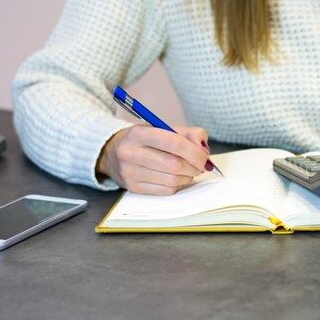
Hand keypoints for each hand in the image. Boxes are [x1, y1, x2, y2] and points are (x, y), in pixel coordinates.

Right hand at [96, 124, 211, 194]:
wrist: (114, 152)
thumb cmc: (146, 140)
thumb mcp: (165, 129)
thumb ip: (190, 134)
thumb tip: (204, 150)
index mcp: (140, 133)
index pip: (175, 143)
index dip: (195, 153)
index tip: (205, 158)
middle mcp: (131, 153)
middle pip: (174, 165)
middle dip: (194, 167)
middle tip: (200, 166)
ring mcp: (130, 172)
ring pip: (171, 180)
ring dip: (188, 177)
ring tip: (188, 171)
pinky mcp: (132, 187)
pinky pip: (165, 191)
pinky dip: (178, 185)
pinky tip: (177, 178)